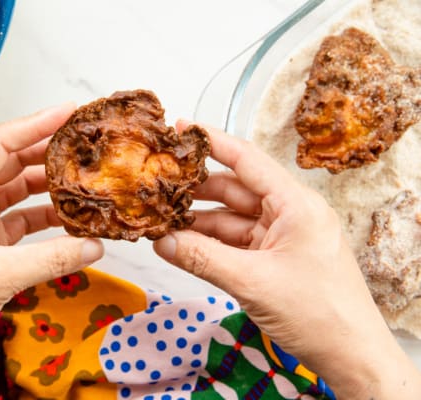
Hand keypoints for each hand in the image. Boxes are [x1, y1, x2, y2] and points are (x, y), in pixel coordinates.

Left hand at [0, 104, 103, 397]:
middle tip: (84, 145)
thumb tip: (96, 246)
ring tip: (83, 180)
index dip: (36, 124)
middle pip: (11, 162)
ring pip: (18, 190)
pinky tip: (69, 221)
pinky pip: (20, 219)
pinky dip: (44, 218)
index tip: (69, 112)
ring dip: (48, 187)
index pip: (0, 143)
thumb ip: (52, 259)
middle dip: (47, 153)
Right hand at [154, 122, 420, 398]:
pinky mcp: (274, 258)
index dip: (213, 142)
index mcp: (296, 204)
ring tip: (162, 221)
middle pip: (234, 189)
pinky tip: (182, 245)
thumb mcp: (252, 282)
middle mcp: (289, 213)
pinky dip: (209, 244)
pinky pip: (235, 242)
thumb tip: (160, 241)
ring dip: (198, 222)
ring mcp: (281, 236)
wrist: (350, 355)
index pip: (248, 160)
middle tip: (160, 187)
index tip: (182, 129)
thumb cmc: (318, 314)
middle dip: (196, 191)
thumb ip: (201, 259)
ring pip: (231, 218)